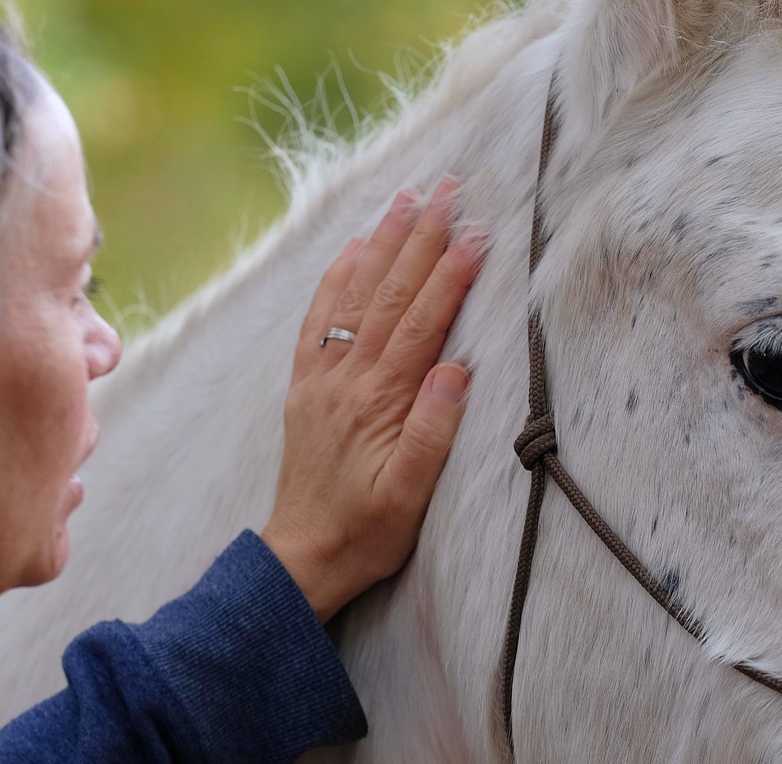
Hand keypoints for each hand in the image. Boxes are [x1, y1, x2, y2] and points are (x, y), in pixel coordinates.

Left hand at [262, 179, 483, 620]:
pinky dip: (338, 277)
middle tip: (446, 189)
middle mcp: (345, 380)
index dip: (450, 274)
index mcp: (377, 402)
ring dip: (382, 243)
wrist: (304, 557)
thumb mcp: (412, 494)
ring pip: (355, 295)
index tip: (476, 231)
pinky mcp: (308, 387)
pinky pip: (321, 319)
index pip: (421, 323)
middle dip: (419, 237)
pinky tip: (354, 248)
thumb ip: (433, 430)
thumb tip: (457, 368)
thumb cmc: (369, 532)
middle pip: (389, 294)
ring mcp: (322, 379)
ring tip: (406, 199)